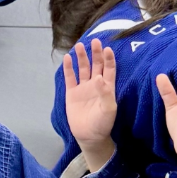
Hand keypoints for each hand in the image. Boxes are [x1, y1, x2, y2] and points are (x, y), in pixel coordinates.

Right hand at [63, 39, 116, 170]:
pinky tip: (67, 58)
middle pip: (96, 65)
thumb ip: (105, 92)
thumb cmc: (102, 123)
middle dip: (95, 53)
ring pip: (83, 68)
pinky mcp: (72, 93)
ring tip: (79, 46)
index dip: (108, 58)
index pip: (109, 69)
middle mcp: (95, 84)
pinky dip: (68, 68)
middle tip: (94, 41)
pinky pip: (70, 77)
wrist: (89, 136)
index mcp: (107, 87)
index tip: (107, 48)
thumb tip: (99, 77)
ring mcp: (83, 88)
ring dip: (82, 57)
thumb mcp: (108, 109)